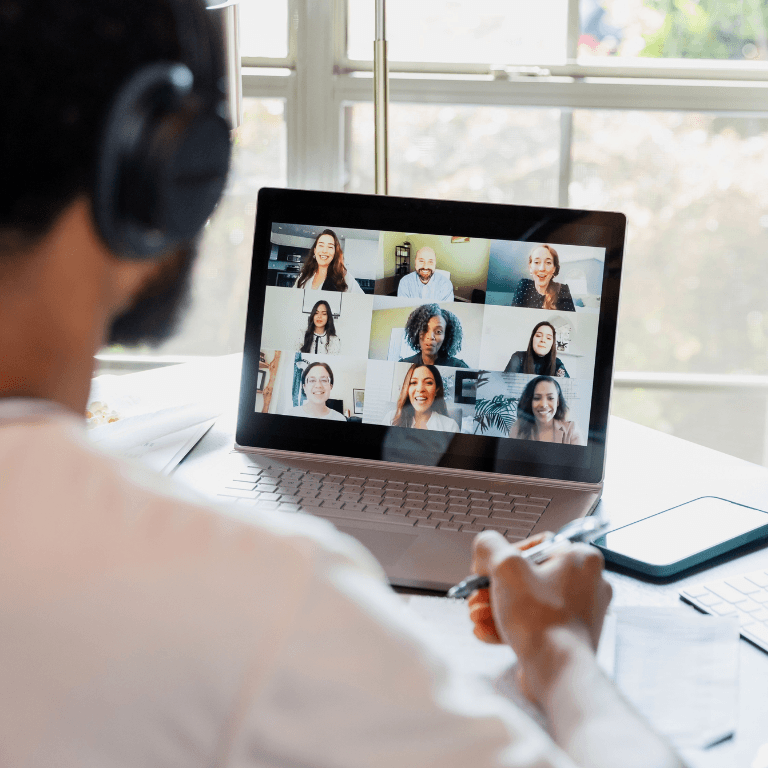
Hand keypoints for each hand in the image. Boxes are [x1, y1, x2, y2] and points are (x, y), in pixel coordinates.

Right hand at [470, 531, 611, 704]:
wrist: (558, 671)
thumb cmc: (543, 621)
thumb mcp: (505, 568)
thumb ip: (489, 547)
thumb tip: (485, 547)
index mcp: (581, 559)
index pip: (536, 545)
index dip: (505, 555)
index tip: (490, 568)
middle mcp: (587, 584)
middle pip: (528, 576)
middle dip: (495, 588)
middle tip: (478, 595)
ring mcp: (580, 613)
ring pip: (529, 602)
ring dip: (497, 607)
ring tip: (477, 616)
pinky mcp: (569, 636)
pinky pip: (535, 624)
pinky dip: (510, 626)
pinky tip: (487, 631)